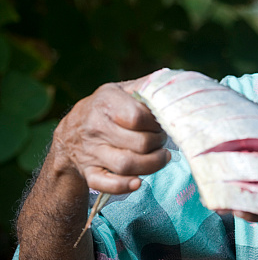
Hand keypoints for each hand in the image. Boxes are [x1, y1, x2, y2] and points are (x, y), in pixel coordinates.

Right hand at [51, 77, 169, 194]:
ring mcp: (91, 152)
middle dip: (158, 143)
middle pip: (139, 143)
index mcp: (106, 102)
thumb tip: (173, 85)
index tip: (160, 122)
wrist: (69, 133)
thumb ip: (146, 86)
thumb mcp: (121, 90)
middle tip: (162, 140)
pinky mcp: (89, 173)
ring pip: (126, 165)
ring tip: (161, 157)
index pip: (138, 117)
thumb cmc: (106, 108)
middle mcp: (96, 127)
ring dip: (151, 164)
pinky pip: (106, 184)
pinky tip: (138, 182)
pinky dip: (124, 186)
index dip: (155, 122)